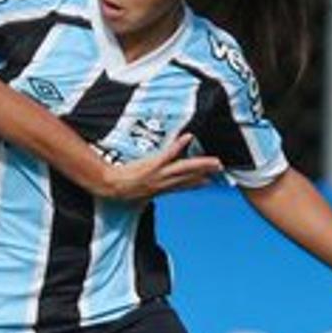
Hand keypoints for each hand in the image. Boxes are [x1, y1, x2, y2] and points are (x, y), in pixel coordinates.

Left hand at [98, 135, 222, 200]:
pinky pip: (169, 154)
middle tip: (220, 169)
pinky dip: (179, 146)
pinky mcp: (153, 165)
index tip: (208, 182)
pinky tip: (188, 137)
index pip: (182, 186)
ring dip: (200, 164)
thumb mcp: (137, 195)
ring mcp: (159, 174)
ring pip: (184, 168)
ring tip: (214, 161)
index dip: (195, 184)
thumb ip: (146, 192)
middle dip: (205, 173)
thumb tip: (147, 191)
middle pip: (188, 177)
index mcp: (159, 189)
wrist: (111, 188)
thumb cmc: (121, 191)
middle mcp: (163, 183)